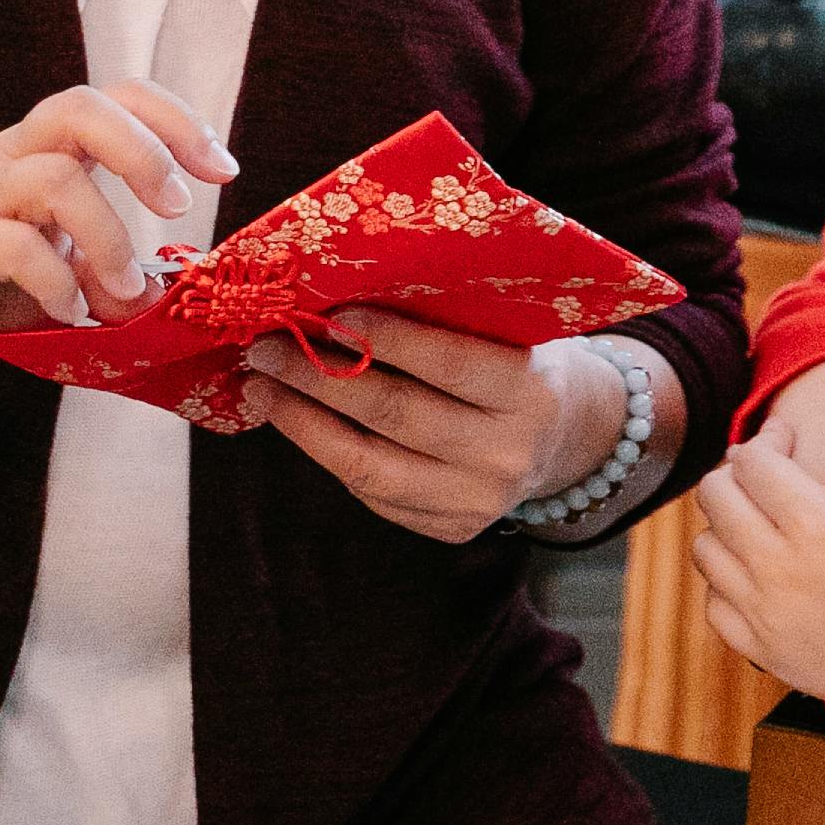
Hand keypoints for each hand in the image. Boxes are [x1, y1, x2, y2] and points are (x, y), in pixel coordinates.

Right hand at [0, 80, 236, 376]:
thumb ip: (107, 272)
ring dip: (109, 238)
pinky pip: (13, 246)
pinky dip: (57, 282)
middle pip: (79, 107)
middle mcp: (7, 156)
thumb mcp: (58, 268)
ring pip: (54, 178)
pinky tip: (68, 312)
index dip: (175, 121)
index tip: (222, 170)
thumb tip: (158, 295)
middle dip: (145, 150)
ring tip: (125, 290)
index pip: (113, 97)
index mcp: (40, 148)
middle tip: (177, 205)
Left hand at [241, 311, 626, 543]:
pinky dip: (327, 454)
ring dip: (303, 424)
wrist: (564, 436)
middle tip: (265, 347)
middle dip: (318, 378)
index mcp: (529, 393)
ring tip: (260, 388)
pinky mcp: (451, 529)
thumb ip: (443, 318)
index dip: (387, 339)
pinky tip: (295, 420)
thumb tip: (336, 294)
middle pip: (396, 416)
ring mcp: (478, 501)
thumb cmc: (514, 361)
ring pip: (370, 467)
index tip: (330, 312)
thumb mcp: (503, 332)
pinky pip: (373, 495)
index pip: (448, 364)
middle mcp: (506, 454)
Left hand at [689, 401, 824, 695]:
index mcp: (820, 528)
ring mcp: (768, 618)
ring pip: (707, 551)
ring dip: (728, 525)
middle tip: (769, 471)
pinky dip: (729, 581)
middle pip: (716, 500)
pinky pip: (717, 606)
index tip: (789, 437)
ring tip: (765, 517)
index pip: (751, 463)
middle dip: (737, 475)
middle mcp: (779, 572)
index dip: (768, 439)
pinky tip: (764, 570)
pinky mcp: (768, 655)